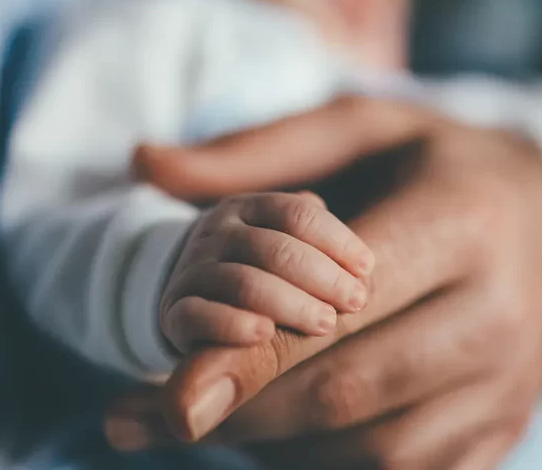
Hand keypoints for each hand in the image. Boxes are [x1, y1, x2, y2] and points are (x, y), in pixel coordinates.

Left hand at [110, 98, 541, 467]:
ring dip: (283, 448)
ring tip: (221, 419)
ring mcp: (511, 381)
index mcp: (460, 225)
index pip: (343, 308)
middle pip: (350, 392)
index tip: (167, 399)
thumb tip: (144, 164)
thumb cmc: (442, 165)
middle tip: (153, 418)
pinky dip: (337, 467)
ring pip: (378, 450)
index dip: (251, 358)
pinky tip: (288, 440)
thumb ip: (257, 150)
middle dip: (244, 414)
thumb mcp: (363, 127)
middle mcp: (498, 313)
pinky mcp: (509, 424)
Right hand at [160, 191, 373, 350]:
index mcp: (249, 206)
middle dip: (323, 277)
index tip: (368, 268)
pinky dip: (233, 324)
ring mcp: (191, 269)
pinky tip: (265, 334)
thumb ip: (320, 240)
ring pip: (244, 282)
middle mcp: (217, 231)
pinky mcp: (174, 311)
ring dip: (290, 304)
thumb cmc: (260, 267)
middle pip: (276, 249)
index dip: (337, 241)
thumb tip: (363, 263)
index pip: (298, 214)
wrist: (193, 295)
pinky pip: (199, 314)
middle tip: (356, 302)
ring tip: (326, 324)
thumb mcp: (287, 241)